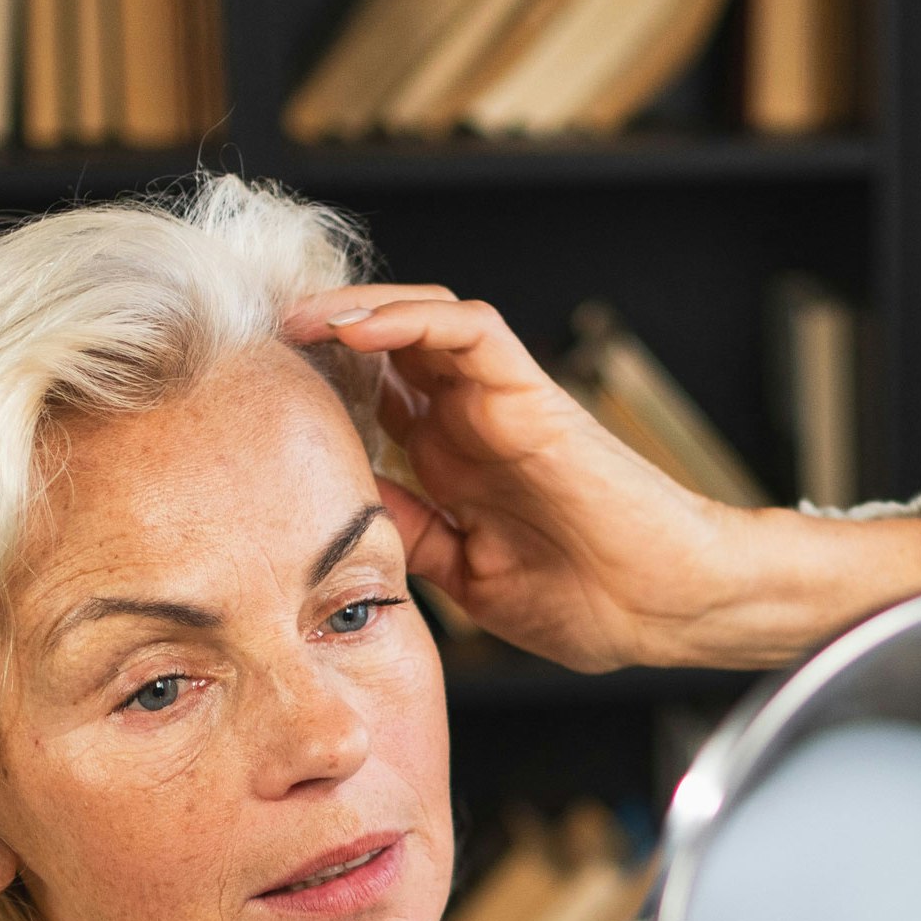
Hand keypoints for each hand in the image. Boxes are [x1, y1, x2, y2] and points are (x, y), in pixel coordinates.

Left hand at [284, 286, 920, 671]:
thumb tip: (337, 504)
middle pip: (387, 349)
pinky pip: (465, 330)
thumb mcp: (462, 573)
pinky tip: (353, 326)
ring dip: (354, 311)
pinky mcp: (531, 391)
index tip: (255, 391)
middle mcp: (472, 422)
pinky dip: (409, 317)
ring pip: (419, 321)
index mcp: (454, 463)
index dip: (317, 387)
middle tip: (258, 335)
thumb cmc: (587, 602)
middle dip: (322, 335)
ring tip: (295, 317)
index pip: (374, 402)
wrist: (665, 609)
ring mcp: (500, 402)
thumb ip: (409, 529)